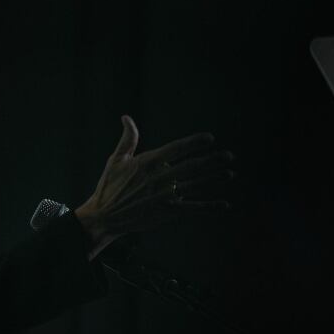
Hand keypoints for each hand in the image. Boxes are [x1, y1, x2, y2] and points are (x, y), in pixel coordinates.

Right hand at [75, 115, 233, 258]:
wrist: (104, 216)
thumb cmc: (109, 186)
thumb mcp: (116, 159)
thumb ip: (128, 138)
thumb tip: (126, 117)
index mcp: (148, 162)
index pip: (176, 149)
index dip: (194, 143)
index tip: (209, 139)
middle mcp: (159, 178)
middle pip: (192, 167)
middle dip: (212, 161)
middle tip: (228, 156)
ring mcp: (165, 196)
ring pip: (195, 186)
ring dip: (214, 179)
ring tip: (229, 173)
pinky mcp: (167, 212)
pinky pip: (193, 209)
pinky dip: (210, 207)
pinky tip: (224, 204)